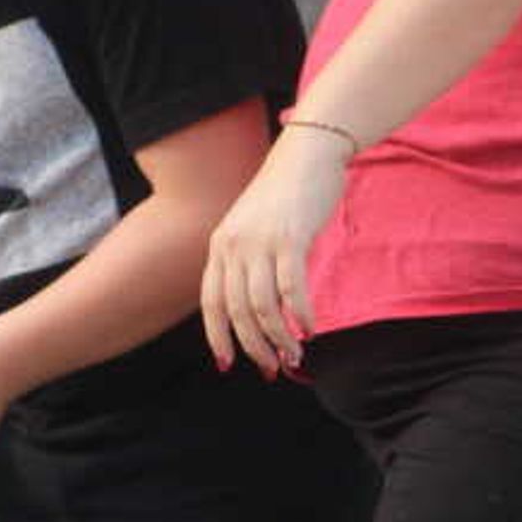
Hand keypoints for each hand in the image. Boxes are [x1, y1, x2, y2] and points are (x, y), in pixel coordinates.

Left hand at [199, 124, 352, 376]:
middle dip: (253, 346)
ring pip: (263, 307)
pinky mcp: (290, 239)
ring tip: (295, 355)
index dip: (218, 337)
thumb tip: (256, 307)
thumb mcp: (252, 227)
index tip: (227, 364)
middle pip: (237, 311)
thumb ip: (247, 260)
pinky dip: (300, 316)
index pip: (212, 303)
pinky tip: (309, 330)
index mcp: (220, 245)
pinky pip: (292, 291)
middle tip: (272, 367)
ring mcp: (260, 243)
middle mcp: (234, 246)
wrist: (307, 154)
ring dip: (279, 338)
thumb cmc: (284, 195)